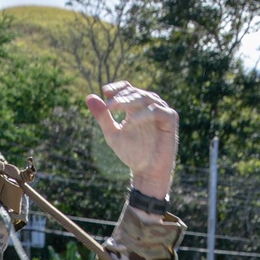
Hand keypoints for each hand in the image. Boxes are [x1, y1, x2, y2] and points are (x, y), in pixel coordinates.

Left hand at [87, 82, 177, 201]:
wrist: (146, 173)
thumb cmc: (131, 154)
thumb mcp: (112, 134)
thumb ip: (102, 117)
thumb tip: (88, 97)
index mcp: (137, 106)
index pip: (128, 88)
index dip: (118, 87)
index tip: (105, 91)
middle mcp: (150, 105)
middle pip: (135, 93)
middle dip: (121, 97)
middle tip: (108, 105)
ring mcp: (161, 110)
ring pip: (146, 98)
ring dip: (129, 102)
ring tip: (115, 107)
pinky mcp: (170, 119)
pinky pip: (157, 111)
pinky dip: (143, 115)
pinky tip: (130, 122)